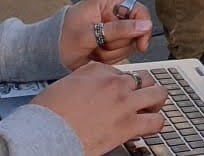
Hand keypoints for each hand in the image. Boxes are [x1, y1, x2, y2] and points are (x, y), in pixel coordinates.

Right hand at [31, 62, 166, 154]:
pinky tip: (149, 126)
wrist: (43, 133)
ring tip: (150, 109)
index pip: (121, 72)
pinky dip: (156, 124)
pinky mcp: (128, 125)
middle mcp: (114, 83)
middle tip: (139, 99)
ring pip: (158, 94)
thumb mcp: (64, 85)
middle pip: (144, 78)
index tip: (118, 92)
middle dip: (143, 88)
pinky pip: (156, 121)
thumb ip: (84, 81)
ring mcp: (124, 103)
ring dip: (155, 102)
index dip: (121, 84)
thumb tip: (91, 88)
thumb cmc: (46, 114)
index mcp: (97, 70)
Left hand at [59, 0, 152, 68]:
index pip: (139, 10)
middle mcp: (113, 12)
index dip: (143, 28)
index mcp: (108, 1)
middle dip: (118, 43)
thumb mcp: (89, 34)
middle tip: (99, 46)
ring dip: (112, 52)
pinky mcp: (111, 39)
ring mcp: (113, 26)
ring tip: (94, 50)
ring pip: (129, 43)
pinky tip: (96, 53)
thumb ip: (118, 29)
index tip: (140, 45)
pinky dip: (109, 56)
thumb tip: (145, 26)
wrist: (49, 53)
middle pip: (135, 30)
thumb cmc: (62, 39)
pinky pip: (121, 51)